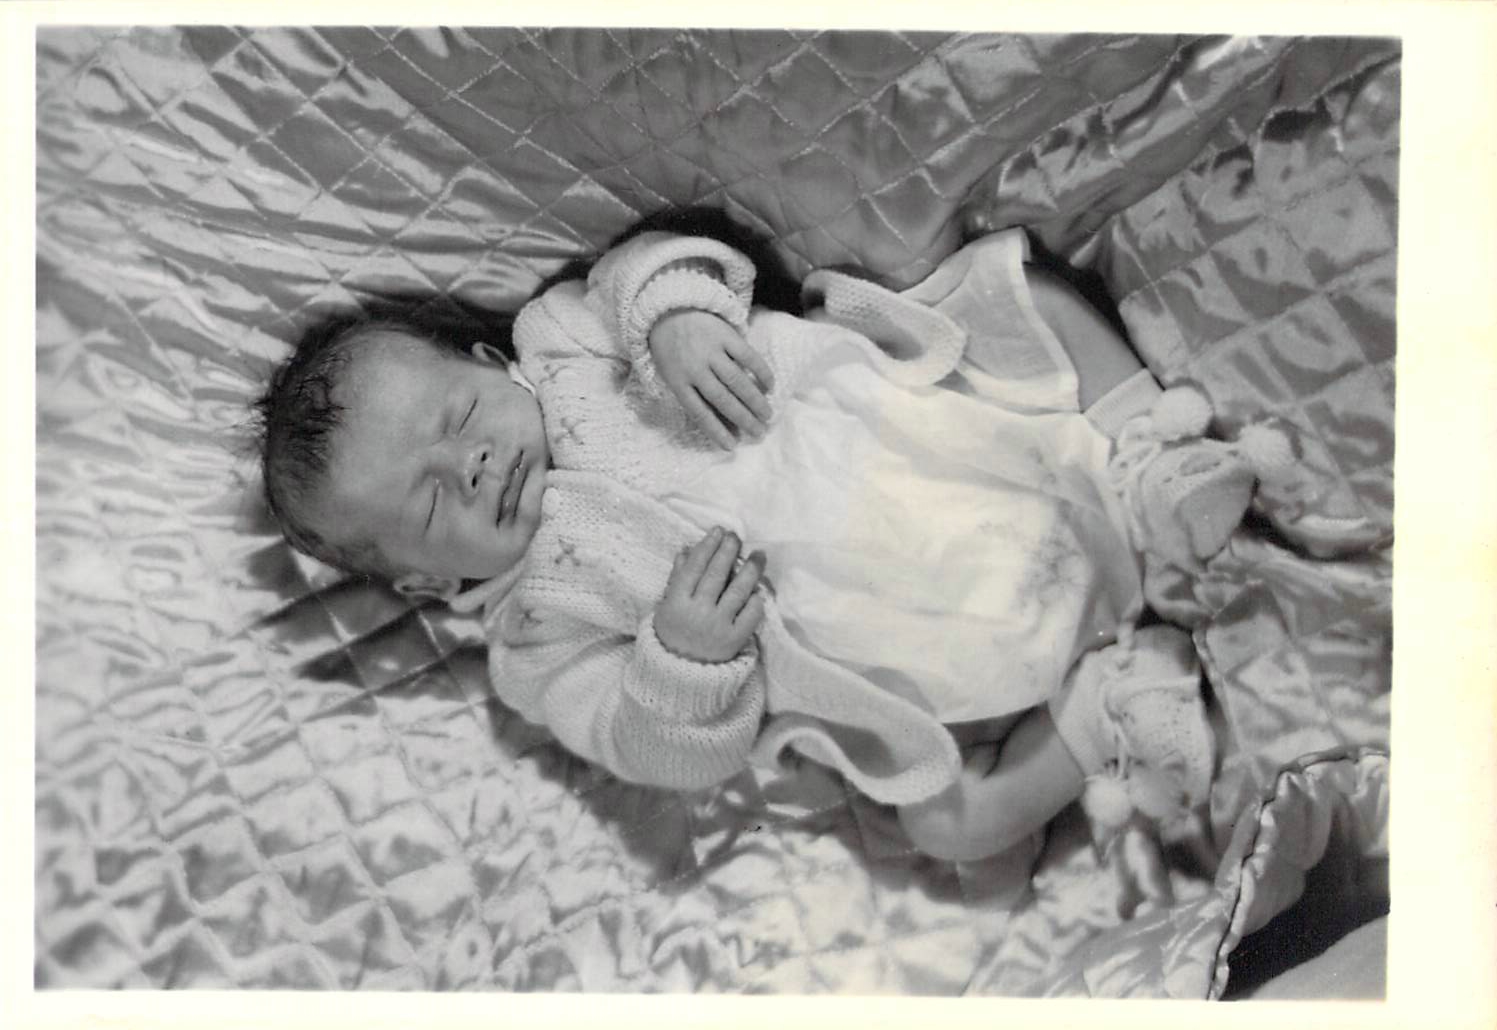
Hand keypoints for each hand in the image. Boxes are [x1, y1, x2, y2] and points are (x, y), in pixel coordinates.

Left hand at [648, 310, 774, 447]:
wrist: (668, 310)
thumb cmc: (671, 349)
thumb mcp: (671, 375)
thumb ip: (692, 395)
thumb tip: (721, 423)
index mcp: (678, 381)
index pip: (699, 412)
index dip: (716, 430)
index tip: (732, 446)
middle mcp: (694, 368)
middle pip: (723, 399)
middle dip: (743, 419)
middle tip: (759, 432)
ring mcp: (711, 350)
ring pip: (737, 381)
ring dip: (755, 400)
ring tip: (767, 414)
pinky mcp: (725, 335)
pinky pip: (747, 356)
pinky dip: (761, 372)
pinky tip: (769, 385)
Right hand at [654, 526, 766, 662]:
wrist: (680, 675)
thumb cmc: (672, 635)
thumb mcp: (666, 607)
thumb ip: (677, 578)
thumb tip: (687, 549)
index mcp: (676, 602)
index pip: (695, 567)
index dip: (707, 546)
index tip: (718, 531)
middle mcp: (697, 613)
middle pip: (716, 575)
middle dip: (728, 551)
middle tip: (736, 537)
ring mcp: (717, 626)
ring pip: (737, 591)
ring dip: (750, 570)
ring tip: (758, 555)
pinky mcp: (735, 640)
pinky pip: (750, 615)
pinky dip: (755, 600)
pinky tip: (758, 589)